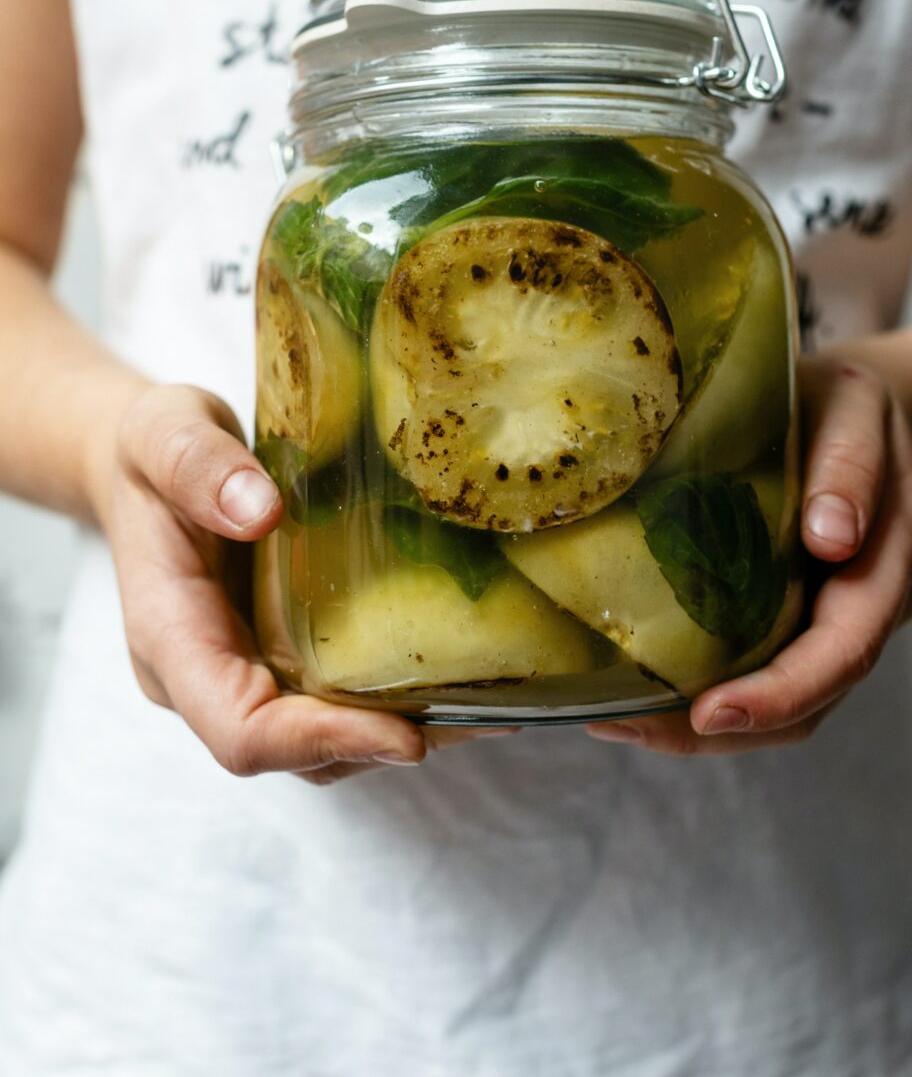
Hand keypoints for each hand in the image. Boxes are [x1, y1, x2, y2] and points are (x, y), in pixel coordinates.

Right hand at [97, 385, 489, 783]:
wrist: (147, 460)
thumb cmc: (149, 449)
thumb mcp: (161, 432)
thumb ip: (196, 466)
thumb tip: (258, 509)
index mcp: (170, 638)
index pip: (240, 730)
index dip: (321, 742)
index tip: (406, 735)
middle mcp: (206, 676)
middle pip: (293, 753)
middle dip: (381, 745)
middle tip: (482, 716)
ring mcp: (244, 671)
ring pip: (321, 742)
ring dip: (400, 732)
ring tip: (491, 706)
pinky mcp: (279, 655)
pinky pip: (333, 699)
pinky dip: (394, 698)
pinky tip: (464, 670)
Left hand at [586, 358, 911, 755]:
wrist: (859, 411)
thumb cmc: (847, 404)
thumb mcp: (856, 406)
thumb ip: (851, 462)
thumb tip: (833, 537)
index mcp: (888, 557)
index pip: (845, 648)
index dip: (783, 692)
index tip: (712, 711)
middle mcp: (866, 604)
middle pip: (810, 698)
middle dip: (725, 727)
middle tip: (630, 728)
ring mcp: (830, 619)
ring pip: (783, 707)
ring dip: (702, 729)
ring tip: (618, 722)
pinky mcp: (792, 618)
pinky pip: (758, 675)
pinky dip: (702, 695)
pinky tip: (637, 691)